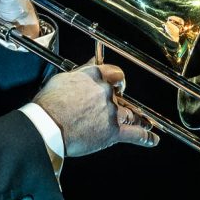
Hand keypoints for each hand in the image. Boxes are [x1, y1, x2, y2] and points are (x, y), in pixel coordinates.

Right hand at [32, 63, 159, 156]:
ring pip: (130, 113)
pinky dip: (146, 138)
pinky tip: (153, 139)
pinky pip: (135, 134)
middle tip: (114, 108)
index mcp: (94, 76)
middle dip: (119, 101)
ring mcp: (111, 112)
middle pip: (121, 95)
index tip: (117, 84)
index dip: (116, 79)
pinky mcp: (113, 132)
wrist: (46, 127)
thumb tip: (93, 60)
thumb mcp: (62, 79)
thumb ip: (82, 71)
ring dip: (137, 118)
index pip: (114, 73)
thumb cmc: (49, 104)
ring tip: (145, 122)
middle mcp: (106, 92)